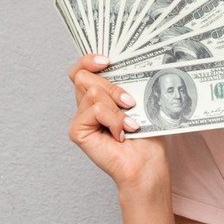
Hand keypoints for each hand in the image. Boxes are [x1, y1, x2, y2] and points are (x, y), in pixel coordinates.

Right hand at [67, 55, 168, 193]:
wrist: (146, 164)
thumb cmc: (146, 136)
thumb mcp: (138, 101)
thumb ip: (124, 83)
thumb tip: (123, 62)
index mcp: (98, 95)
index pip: (81, 69)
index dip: (88, 60)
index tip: (107, 60)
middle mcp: (85, 105)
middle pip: (83, 76)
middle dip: (111, 85)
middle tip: (129, 101)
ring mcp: (80, 118)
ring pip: (92, 92)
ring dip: (116, 107)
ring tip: (130, 123)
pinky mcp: (77, 131)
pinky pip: (94, 110)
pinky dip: (112, 119)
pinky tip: (121, 134)